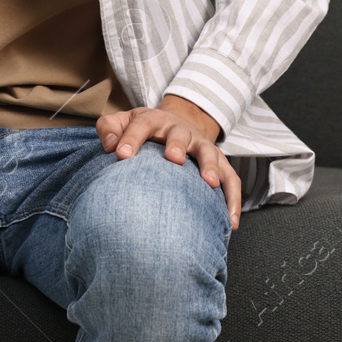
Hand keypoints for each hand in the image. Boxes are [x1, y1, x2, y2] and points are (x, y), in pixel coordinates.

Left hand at [97, 102, 241, 229]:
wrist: (177, 122)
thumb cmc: (143, 129)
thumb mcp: (123, 121)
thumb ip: (109, 129)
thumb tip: (109, 146)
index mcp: (153, 120)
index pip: (141, 125)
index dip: (131, 138)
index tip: (120, 154)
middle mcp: (180, 131)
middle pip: (179, 134)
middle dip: (177, 145)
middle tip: (173, 158)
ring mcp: (201, 146)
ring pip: (209, 153)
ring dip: (211, 166)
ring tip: (209, 183)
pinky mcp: (218, 162)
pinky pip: (230, 179)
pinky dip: (233, 198)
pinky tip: (230, 221)